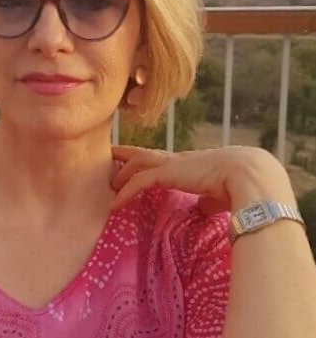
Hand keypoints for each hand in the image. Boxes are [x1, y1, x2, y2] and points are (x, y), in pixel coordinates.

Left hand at [110, 145, 296, 214]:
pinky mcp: (168, 173)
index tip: (137, 162)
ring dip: (122, 172)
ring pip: (138, 162)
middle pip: (145, 153)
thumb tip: (203, 207)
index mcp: (191, 164)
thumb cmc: (243, 185)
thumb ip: (207, 200)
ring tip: (108, 184)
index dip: (149, 161)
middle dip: (126, 154)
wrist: (250, 177)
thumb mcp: (220, 194)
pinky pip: (139, 181)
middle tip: (110, 155)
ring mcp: (172, 164)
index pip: (164, 159)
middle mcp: (179, 160)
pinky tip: (114, 204)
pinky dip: (125, 192)